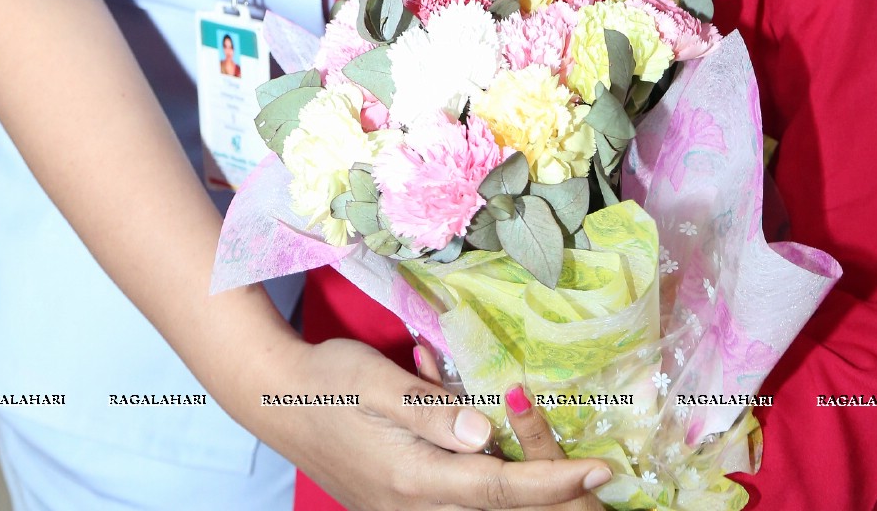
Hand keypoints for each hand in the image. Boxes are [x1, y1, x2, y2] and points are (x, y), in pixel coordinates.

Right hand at [272, 338, 610, 510]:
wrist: (275, 399)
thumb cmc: (329, 380)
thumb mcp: (380, 383)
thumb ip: (434, 411)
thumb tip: (489, 432)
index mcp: (414, 478)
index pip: (501, 488)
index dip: (556, 483)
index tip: (601, 469)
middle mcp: (414, 506)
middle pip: (499, 510)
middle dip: (551, 496)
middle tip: (599, 475)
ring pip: (480, 507)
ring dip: (520, 485)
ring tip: (558, 457)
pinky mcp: (400, 503)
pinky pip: (456, 498)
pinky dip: (484, 477)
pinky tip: (483, 435)